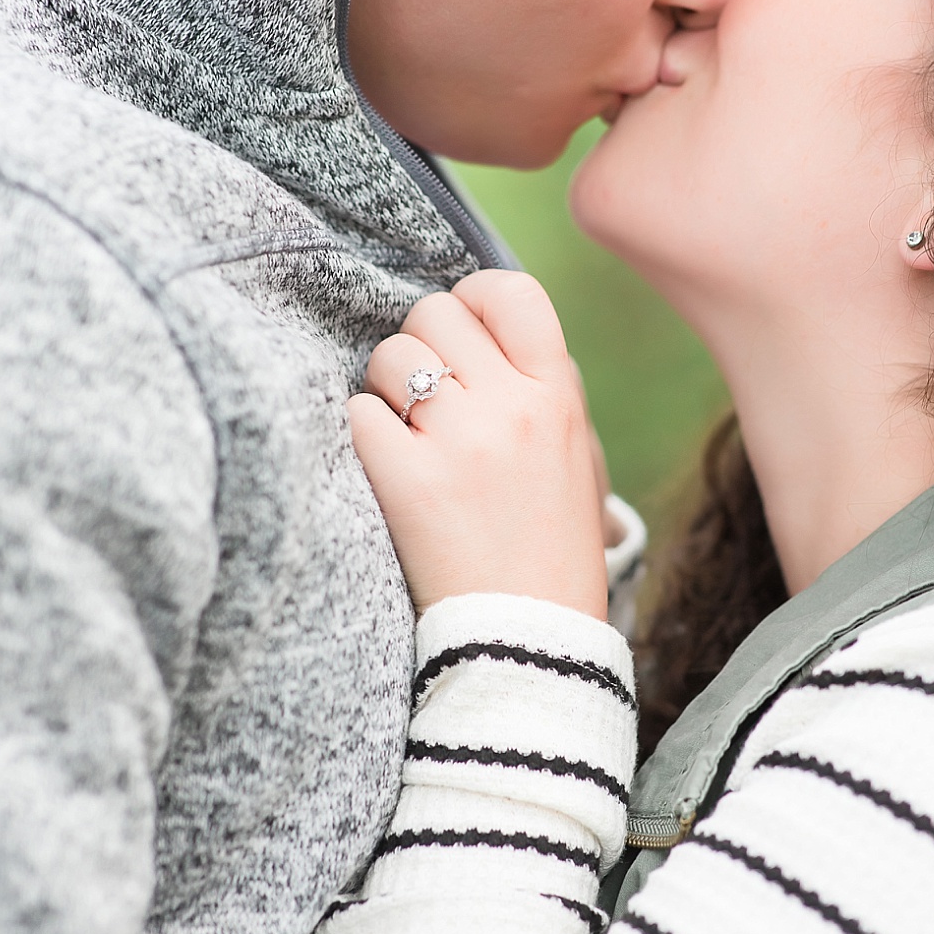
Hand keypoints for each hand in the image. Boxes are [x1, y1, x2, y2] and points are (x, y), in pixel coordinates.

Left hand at [348, 270, 609, 620]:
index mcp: (560, 395)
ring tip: (406, 439)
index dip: (471, 298)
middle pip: (435, 314)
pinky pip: (357, 413)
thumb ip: (539, 390)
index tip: (458, 330)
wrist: (529, 641)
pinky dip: (362, 436)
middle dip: (418, 347)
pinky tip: (386, 469)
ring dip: (384, 392)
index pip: (511, 293)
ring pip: (389, 357)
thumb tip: (481, 330)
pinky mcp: (408, 480)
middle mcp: (514, 406)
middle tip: (423, 398)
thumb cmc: (550, 550)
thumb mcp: (576, 457)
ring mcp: (461, 441)